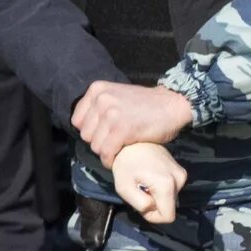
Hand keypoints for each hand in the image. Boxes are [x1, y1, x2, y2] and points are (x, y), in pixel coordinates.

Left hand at [73, 81, 195, 162]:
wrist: (173, 104)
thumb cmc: (146, 105)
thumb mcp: (117, 96)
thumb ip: (99, 107)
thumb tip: (83, 130)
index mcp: (97, 90)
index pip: (77, 121)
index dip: (90, 131)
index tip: (102, 135)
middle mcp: (101, 100)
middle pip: (85, 135)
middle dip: (98, 142)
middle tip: (113, 143)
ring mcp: (111, 114)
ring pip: (95, 146)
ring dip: (106, 152)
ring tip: (119, 148)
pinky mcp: (122, 129)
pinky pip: (107, 152)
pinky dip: (111, 160)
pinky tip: (118, 159)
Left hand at [110, 141, 185, 225]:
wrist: (133, 142)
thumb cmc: (125, 164)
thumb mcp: (124, 188)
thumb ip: (140, 204)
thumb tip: (152, 209)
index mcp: (167, 185)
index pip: (168, 217)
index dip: (153, 217)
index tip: (140, 204)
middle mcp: (179, 180)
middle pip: (169, 207)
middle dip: (153, 205)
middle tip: (139, 190)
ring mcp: (182, 174)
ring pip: (170, 199)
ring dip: (156, 196)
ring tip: (143, 182)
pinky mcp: (181, 170)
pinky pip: (171, 189)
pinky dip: (160, 189)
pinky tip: (149, 178)